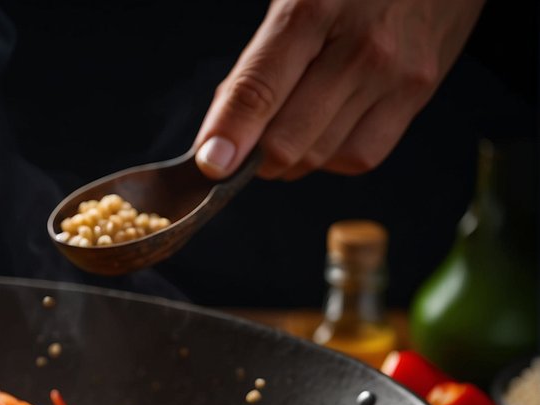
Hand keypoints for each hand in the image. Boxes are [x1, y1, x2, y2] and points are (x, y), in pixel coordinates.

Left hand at [193, 0, 484, 179]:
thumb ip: (258, 61)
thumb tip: (223, 130)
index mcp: (311, 10)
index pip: (258, 89)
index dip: (229, 134)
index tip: (211, 165)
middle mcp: (357, 45)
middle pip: (287, 140)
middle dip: (254, 159)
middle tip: (243, 151)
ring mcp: (392, 73)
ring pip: (319, 156)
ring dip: (289, 162)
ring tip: (285, 134)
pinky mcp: (417, 93)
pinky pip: (361, 156)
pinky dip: (331, 159)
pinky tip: (324, 134)